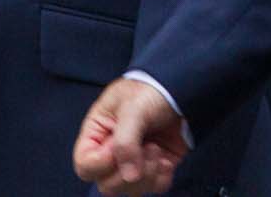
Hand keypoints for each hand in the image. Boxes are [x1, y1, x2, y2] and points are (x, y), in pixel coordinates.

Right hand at [73, 77, 187, 194]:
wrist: (185, 84)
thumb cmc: (152, 89)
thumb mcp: (133, 108)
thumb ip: (126, 142)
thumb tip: (130, 176)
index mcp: (97, 134)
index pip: (85, 166)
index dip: (101, 163)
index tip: (117, 146)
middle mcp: (112, 152)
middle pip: (106, 185)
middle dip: (127, 172)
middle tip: (146, 146)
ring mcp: (135, 161)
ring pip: (129, 190)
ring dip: (146, 174)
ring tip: (156, 148)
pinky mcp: (156, 166)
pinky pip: (154, 187)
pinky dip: (161, 178)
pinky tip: (166, 159)